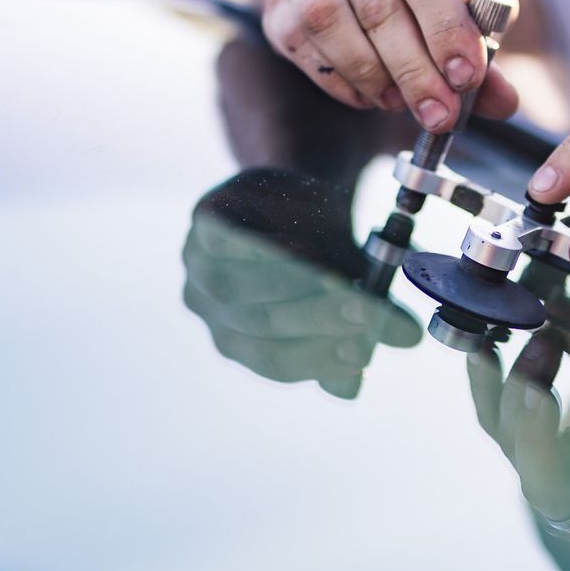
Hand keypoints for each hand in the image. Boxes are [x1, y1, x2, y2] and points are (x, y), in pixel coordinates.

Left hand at [182, 171, 422, 397]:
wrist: (293, 196)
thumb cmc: (321, 254)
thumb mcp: (342, 292)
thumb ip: (350, 333)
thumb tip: (367, 374)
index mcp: (240, 341)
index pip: (277, 361)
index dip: (320, 360)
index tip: (364, 353)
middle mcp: (212, 309)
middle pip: (262, 323)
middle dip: (321, 320)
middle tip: (370, 313)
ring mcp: (199, 266)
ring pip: (243, 286)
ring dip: (299, 283)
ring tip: (348, 279)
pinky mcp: (202, 222)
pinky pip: (231, 238)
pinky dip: (269, 242)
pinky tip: (306, 243)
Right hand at [259, 0, 519, 130]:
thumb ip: (487, 40)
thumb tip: (501, 99)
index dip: (445, 30)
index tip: (466, 77)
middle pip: (377, 5)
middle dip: (413, 70)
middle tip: (439, 112)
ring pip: (327, 21)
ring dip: (370, 74)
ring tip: (402, 102)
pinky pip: (295, 41)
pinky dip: (334, 78)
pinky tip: (369, 95)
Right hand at [466, 340, 569, 570]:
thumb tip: (555, 296)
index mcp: (558, 466)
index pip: (501, 428)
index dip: (485, 386)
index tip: (486, 338)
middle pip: (519, 462)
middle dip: (517, 405)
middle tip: (536, 348)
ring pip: (551, 498)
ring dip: (543, 441)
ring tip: (549, 393)